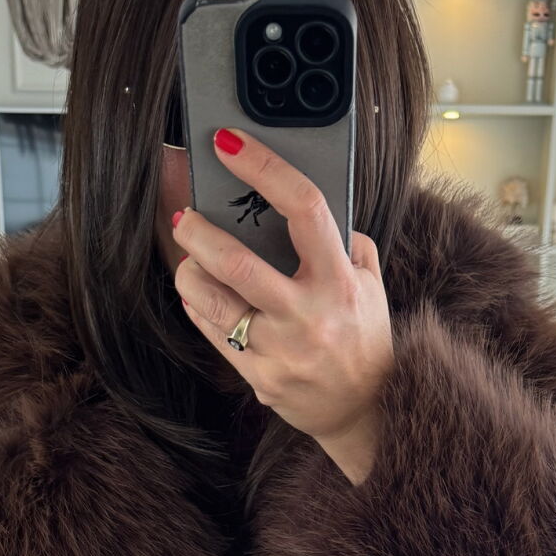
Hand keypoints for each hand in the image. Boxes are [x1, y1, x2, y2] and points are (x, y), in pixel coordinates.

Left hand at [171, 128, 392, 484]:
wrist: (366, 411)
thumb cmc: (364, 338)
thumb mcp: (370, 286)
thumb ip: (346, 244)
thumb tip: (301, 205)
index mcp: (340, 281)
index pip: (304, 209)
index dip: (264, 168)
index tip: (229, 144)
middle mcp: (309, 316)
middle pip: (238, 265)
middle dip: (199, 233)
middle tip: (184, 216)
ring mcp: (281, 351)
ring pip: (214, 304)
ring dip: (189, 274)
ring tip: (188, 258)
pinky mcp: (260, 378)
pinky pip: (216, 336)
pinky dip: (200, 309)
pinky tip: (198, 294)